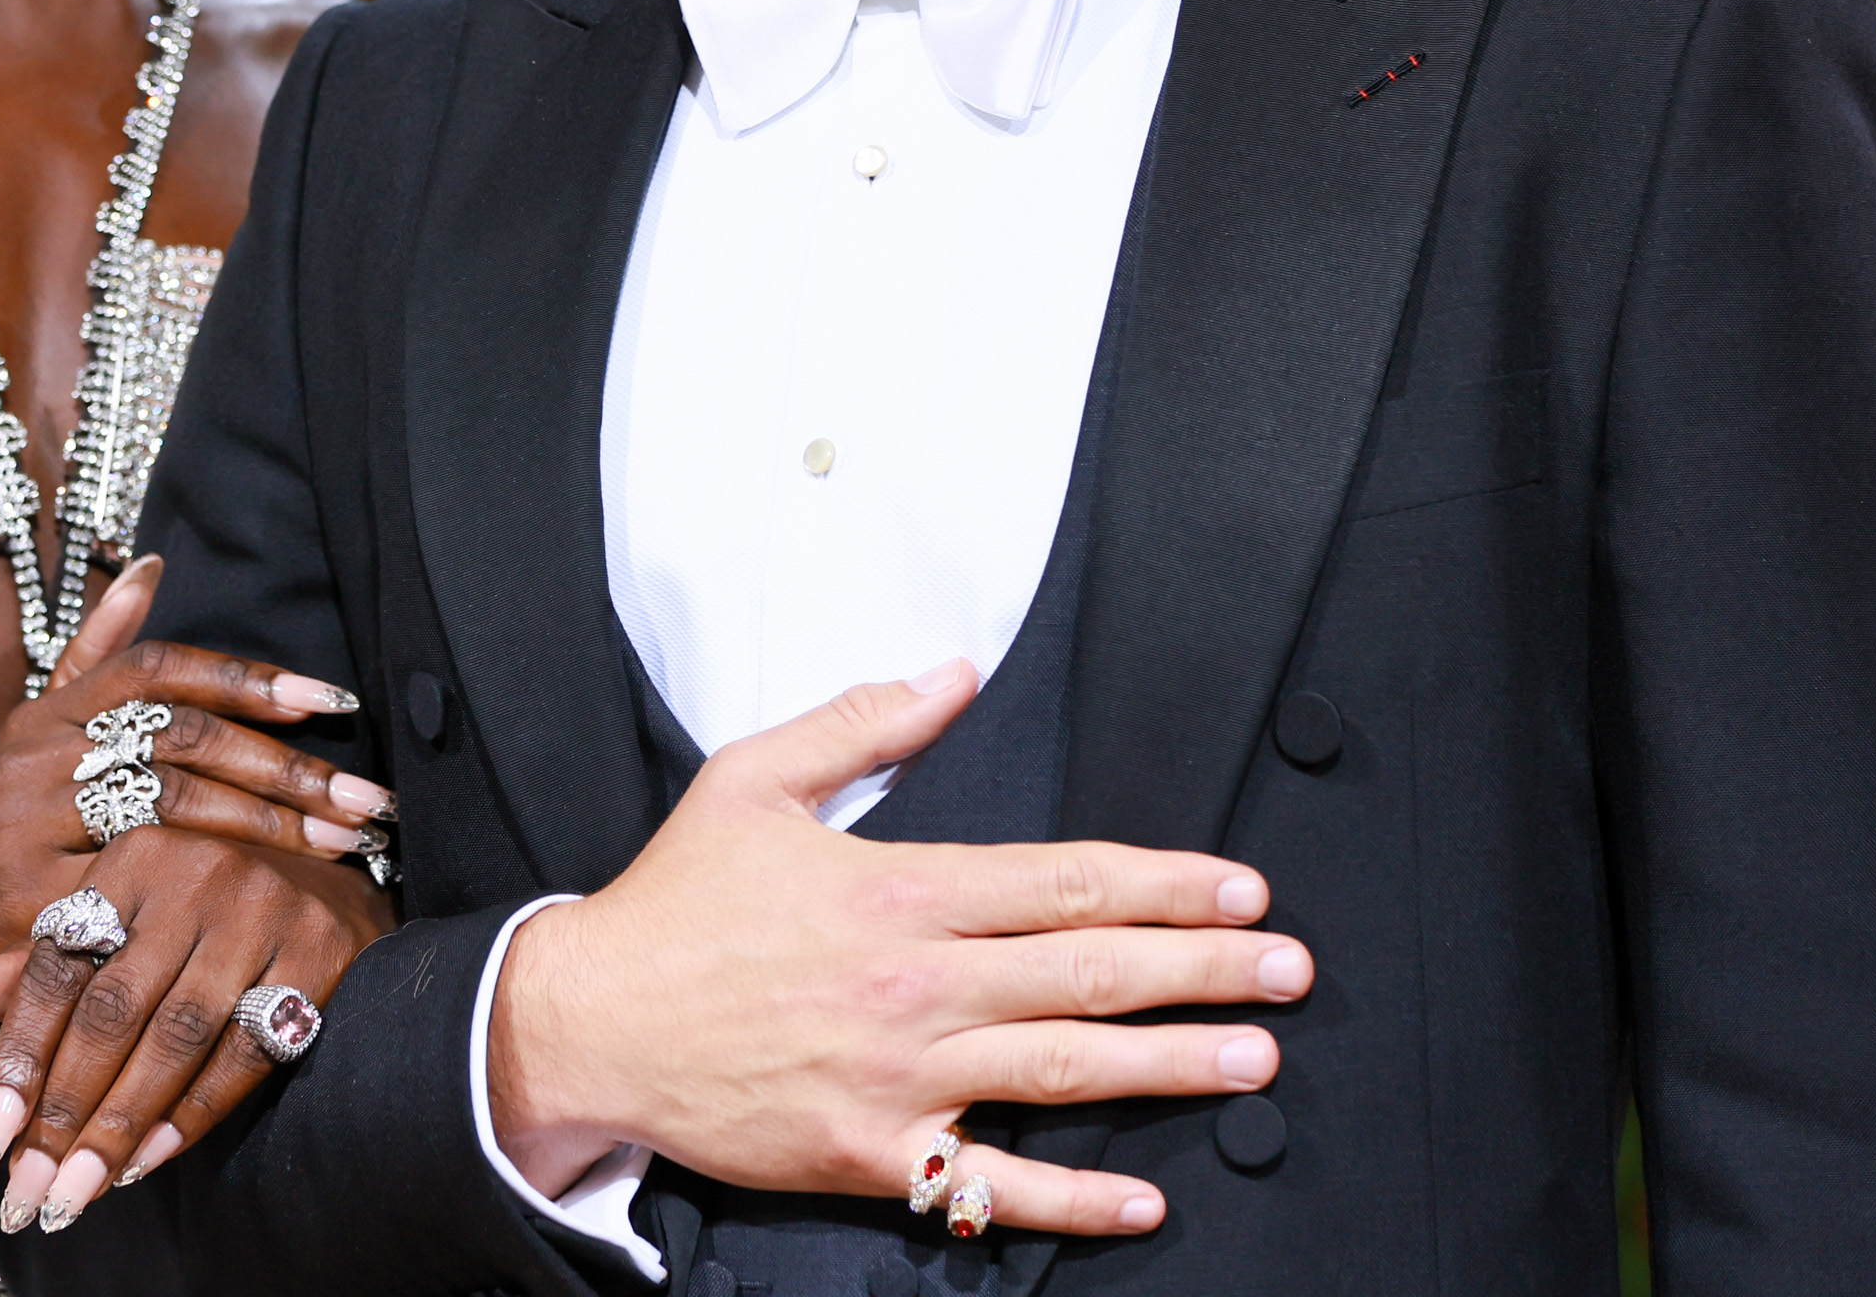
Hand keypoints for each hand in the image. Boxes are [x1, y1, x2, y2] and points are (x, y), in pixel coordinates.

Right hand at [0, 557, 384, 1000]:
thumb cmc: (7, 836)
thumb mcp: (40, 738)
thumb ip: (99, 654)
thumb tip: (152, 564)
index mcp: (50, 712)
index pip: (161, 671)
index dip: (249, 679)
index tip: (331, 701)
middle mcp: (35, 756)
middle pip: (181, 740)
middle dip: (284, 769)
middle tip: (364, 797)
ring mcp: (28, 824)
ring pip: (170, 808)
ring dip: (268, 826)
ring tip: (342, 845)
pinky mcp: (30, 898)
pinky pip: (142, 886)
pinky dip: (214, 890)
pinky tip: (275, 901)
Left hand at [0, 830, 389, 1232]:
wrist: (341, 881)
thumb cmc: (206, 908)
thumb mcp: (122, 914)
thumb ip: (43, 962)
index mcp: (132, 858)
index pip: (57, 967)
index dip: (18, 1057)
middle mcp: (195, 871)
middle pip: (112, 1012)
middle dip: (63, 1112)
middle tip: (29, 1192)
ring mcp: (261, 909)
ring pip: (174, 1040)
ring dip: (121, 1128)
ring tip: (77, 1194)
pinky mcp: (317, 951)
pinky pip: (244, 1052)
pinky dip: (193, 1114)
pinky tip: (150, 1161)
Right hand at [487, 661, 1307, 1239]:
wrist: (589, 1024)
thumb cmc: (671, 907)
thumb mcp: (751, 780)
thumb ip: (861, 723)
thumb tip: (950, 675)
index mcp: (896, 889)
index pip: (1063, 883)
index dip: (1163, 883)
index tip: (1237, 885)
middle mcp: (913, 984)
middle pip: (1088, 972)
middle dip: (1203, 968)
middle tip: (1286, 968)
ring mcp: (899, 1077)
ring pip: (1063, 1069)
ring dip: (1170, 1067)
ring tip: (1252, 1061)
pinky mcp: (872, 1152)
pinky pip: (991, 1182)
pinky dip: (1073, 1197)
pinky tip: (1142, 1200)